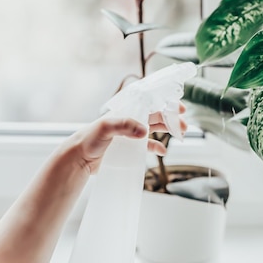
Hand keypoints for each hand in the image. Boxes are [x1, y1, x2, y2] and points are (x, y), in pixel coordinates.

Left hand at [66, 103, 186, 174]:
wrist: (78, 158)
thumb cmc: (88, 139)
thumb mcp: (105, 127)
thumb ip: (124, 126)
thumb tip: (144, 130)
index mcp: (126, 111)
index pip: (150, 104)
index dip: (166, 105)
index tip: (180, 108)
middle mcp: (130, 121)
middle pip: (156, 116)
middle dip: (171, 119)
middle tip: (184, 125)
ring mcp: (130, 135)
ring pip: (154, 129)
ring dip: (168, 130)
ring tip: (181, 134)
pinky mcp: (128, 148)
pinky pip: (147, 146)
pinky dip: (156, 147)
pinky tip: (163, 151)